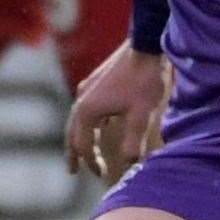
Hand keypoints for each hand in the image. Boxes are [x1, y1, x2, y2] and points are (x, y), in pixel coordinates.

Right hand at [65, 43, 168, 178]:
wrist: (146, 45)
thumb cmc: (145, 81)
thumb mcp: (141, 115)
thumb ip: (134, 142)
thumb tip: (129, 165)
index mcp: (88, 111)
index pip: (84, 145)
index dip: (92, 162)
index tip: (102, 175)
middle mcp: (82, 100)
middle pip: (73, 133)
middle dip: (75, 153)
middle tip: (73, 170)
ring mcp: (87, 89)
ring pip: (77, 120)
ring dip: (79, 138)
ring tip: (80, 151)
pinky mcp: (96, 82)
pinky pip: (86, 109)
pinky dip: (88, 123)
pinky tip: (99, 126)